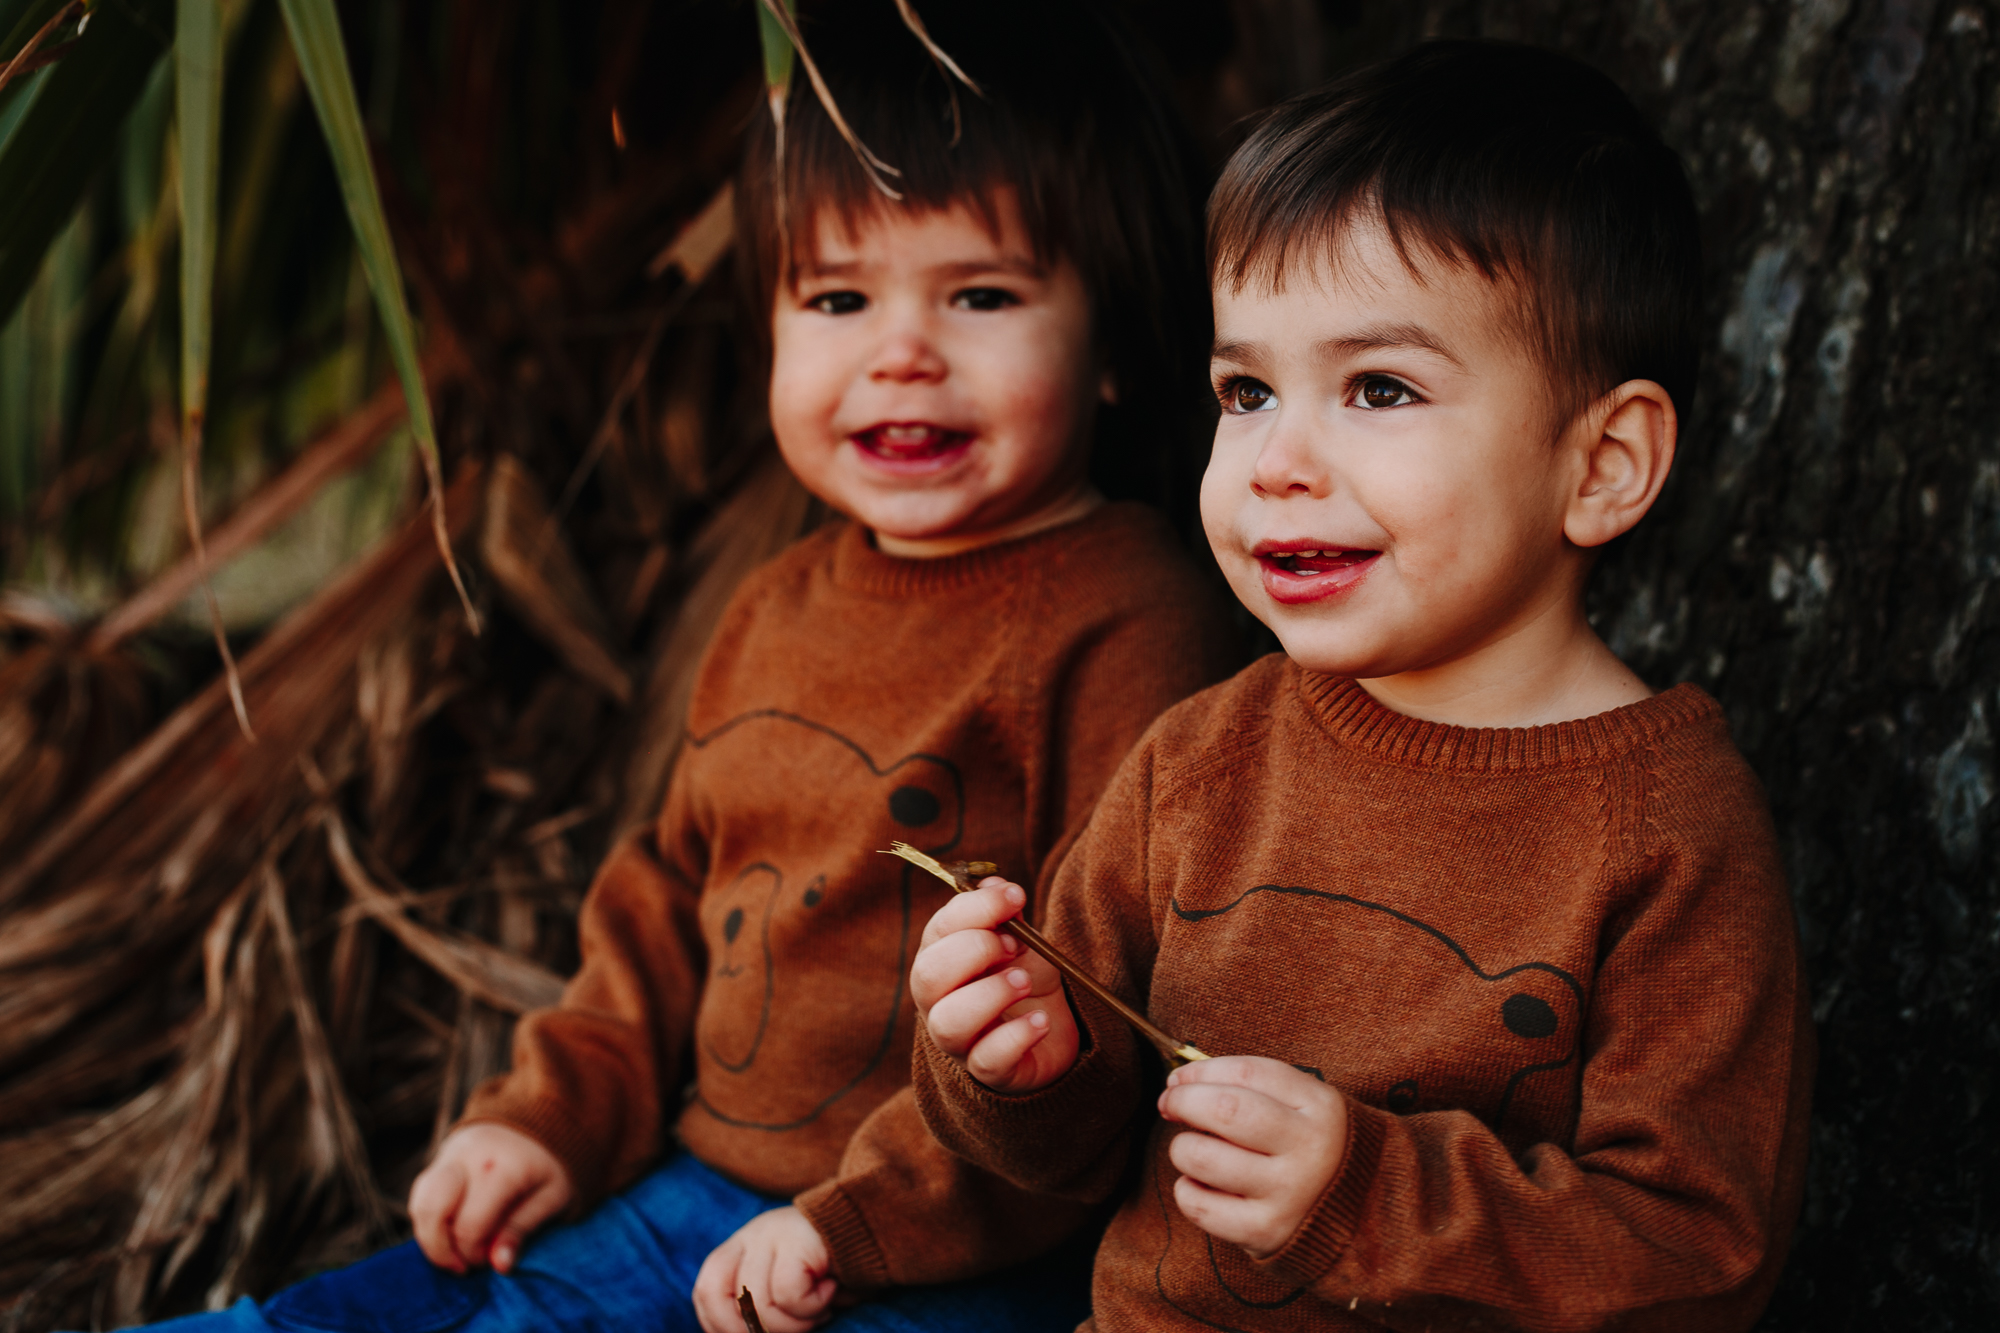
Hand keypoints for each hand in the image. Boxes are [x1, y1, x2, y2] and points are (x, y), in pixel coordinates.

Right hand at [409, 1123, 573, 1273]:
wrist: (538, 1117)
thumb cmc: (548, 1164)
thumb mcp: (552, 1196)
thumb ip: (523, 1228)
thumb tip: (499, 1265)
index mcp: (501, 1169)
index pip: (469, 1226)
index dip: (474, 1254)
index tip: (489, 1262)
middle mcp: (468, 1158)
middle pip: (432, 1211)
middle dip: (439, 1249)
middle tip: (461, 1265)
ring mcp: (448, 1154)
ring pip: (420, 1203)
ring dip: (430, 1236)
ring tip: (453, 1252)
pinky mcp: (438, 1158)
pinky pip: (421, 1194)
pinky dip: (428, 1219)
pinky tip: (450, 1232)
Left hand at [693, 1206, 836, 1332]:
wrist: (879, 1228)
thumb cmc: (835, 1270)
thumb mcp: (788, 1288)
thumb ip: (763, 1306)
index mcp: (743, 1247)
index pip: (705, 1289)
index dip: (719, 1324)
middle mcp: (751, 1235)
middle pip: (716, 1294)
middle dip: (748, 1330)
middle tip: (791, 1331)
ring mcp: (771, 1233)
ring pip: (758, 1303)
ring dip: (793, 1323)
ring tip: (820, 1310)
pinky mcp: (797, 1239)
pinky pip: (787, 1294)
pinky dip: (810, 1307)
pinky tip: (830, 1291)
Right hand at [911, 879, 1078, 1093]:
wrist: (1051, 1030)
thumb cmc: (1023, 978)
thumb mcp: (1018, 939)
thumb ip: (1003, 913)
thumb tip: (993, 881)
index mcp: (942, 960)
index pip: (938, 931)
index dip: (974, 908)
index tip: (1015, 897)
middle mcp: (940, 1002)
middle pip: (927, 977)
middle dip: (974, 951)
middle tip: (1015, 945)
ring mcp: (961, 1041)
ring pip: (948, 1023)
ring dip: (989, 995)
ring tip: (1024, 981)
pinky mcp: (989, 1072)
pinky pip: (988, 1061)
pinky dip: (1016, 1037)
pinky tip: (1040, 1021)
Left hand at [1156, 1056, 1347, 1257]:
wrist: (1364, 1214)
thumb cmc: (1313, 1146)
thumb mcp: (1305, 1105)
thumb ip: (1252, 1086)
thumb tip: (1179, 1081)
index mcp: (1320, 1107)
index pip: (1247, 1072)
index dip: (1200, 1070)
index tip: (1179, 1078)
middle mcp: (1309, 1149)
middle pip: (1225, 1110)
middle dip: (1183, 1101)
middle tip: (1170, 1105)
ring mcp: (1289, 1193)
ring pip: (1203, 1157)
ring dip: (1182, 1147)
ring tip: (1192, 1149)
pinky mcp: (1267, 1232)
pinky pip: (1201, 1207)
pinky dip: (1186, 1190)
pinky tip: (1199, 1184)